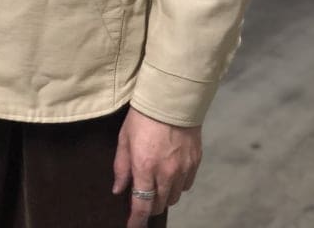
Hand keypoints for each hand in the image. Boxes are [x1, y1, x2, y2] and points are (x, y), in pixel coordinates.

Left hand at [112, 106, 201, 226]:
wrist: (172, 98)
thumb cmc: (143, 116)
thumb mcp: (124, 139)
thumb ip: (121, 166)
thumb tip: (118, 189)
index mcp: (145, 167)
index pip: (142, 205)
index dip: (137, 220)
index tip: (133, 227)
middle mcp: (166, 173)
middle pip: (159, 204)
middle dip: (150, 206)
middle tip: (143, 198)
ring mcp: (183, 169)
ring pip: (174, 197)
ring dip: (164, 196)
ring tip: (157, 184)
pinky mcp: (195, 162)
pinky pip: (187, 185)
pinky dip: (178, 185)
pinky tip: (171, 174)